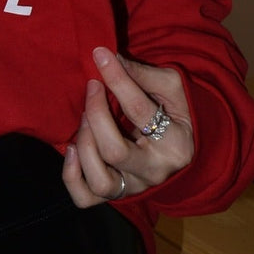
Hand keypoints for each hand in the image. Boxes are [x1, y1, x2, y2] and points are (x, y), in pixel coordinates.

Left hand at [62, 46, 194, 206]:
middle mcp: (155, 172)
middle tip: (92, 87)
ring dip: (84, 145)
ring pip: (100, 181)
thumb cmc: (176, 110)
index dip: (116, 80)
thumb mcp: (171, 86)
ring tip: (84, 119)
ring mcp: (134, 187)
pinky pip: (85, 198)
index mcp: (175, 143)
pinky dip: (71, 175)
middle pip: (114, 151)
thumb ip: (143, 74)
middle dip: (95, 113)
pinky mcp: (115, 194)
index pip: (139, 111)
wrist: (183, 144)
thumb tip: (110, 58)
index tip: (99, 55)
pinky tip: (71, 148)